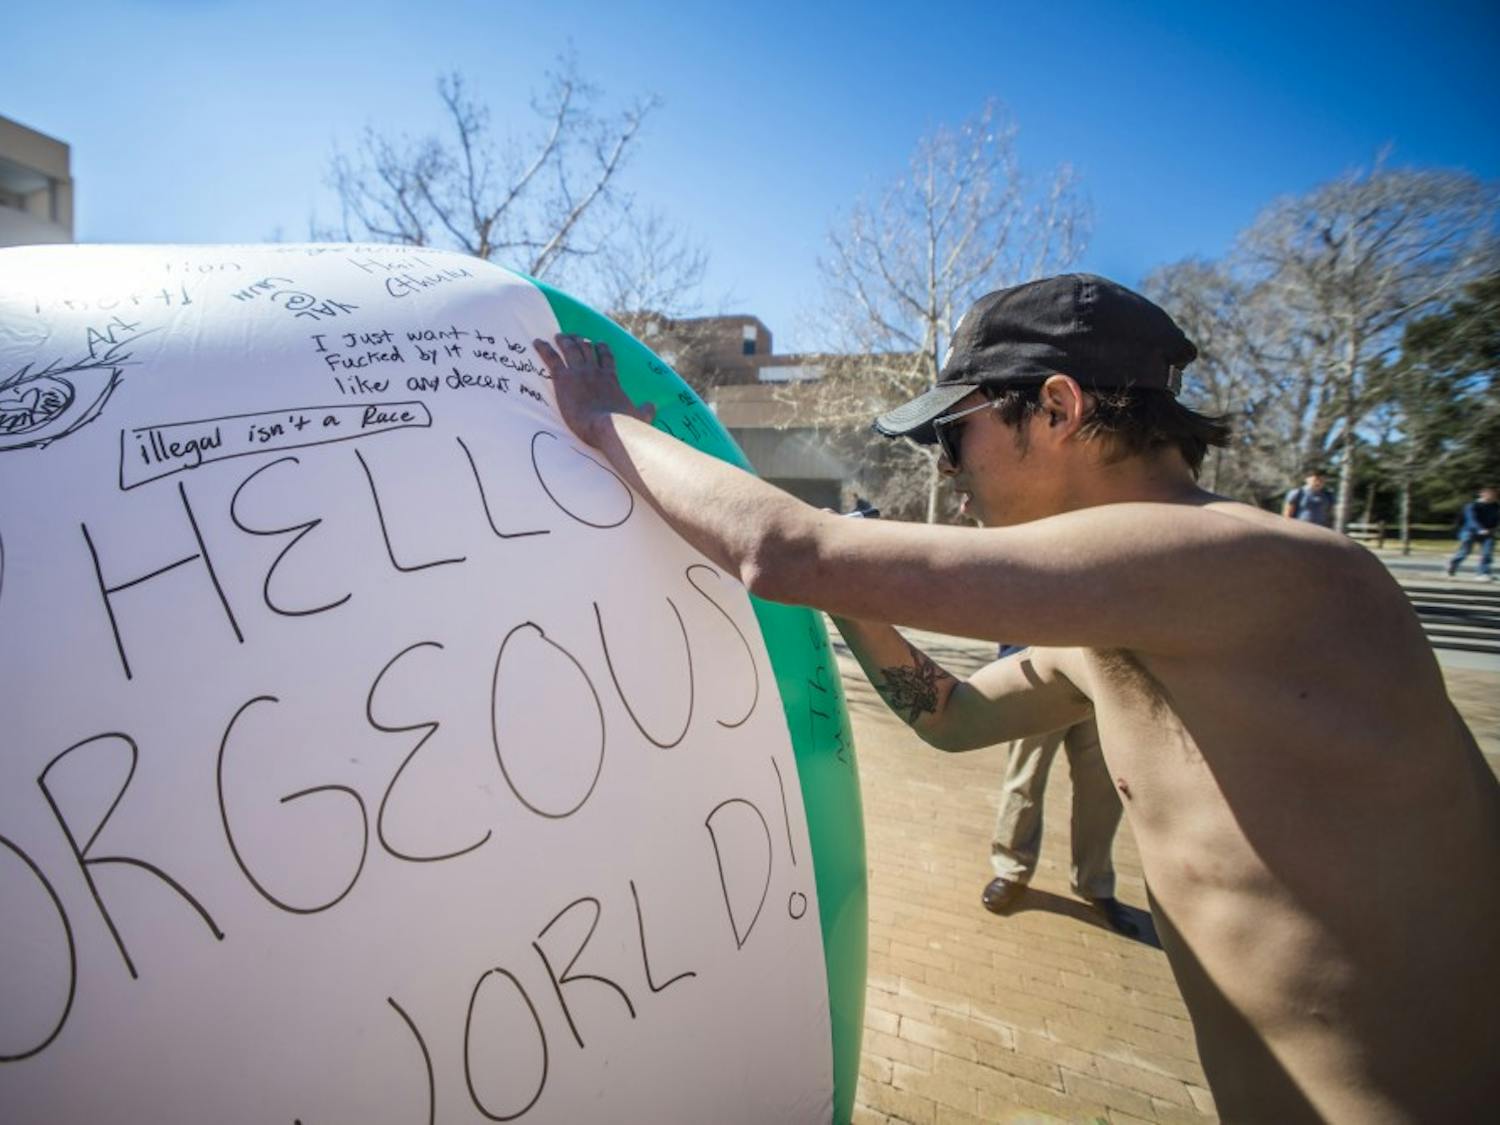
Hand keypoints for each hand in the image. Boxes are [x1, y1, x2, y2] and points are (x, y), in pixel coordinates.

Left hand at [532, 333, 654, 446]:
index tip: (597, 343)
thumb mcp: (640, 417)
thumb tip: (653, 406)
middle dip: (580, 340)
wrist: (608, 427)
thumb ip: (646, 410)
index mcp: (612, 378)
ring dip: (564, 340)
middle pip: (587, 348)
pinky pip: (551, 358)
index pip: (607, 356)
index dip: (602, 348)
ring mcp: (579, 372)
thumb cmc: (624, 426)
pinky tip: (536, 343)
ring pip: (570, 348)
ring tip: (559, 336)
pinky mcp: (564, 379)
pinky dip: (543, 348)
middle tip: (574, 336)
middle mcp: (595, 371)